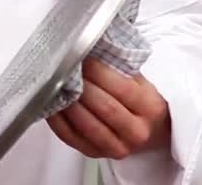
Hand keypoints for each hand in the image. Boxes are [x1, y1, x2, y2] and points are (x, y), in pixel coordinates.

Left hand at [47, 57, 171, 160]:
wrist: (147, 131)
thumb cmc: (138, 100)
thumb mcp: (138, 81)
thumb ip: (117, 67)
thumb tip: (86, 48)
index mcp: (151, 109)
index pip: (123, 89)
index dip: (99, 73)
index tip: (83, 58)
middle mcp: (137, 132)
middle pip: (105, 108)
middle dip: (82, 86)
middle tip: (66, 69)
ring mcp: (117, 147)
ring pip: (87, 124)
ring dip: (68, 102)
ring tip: (57, 84)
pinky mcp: (95, 153)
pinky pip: (70, 136)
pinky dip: (57, 119)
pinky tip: (50, 103)